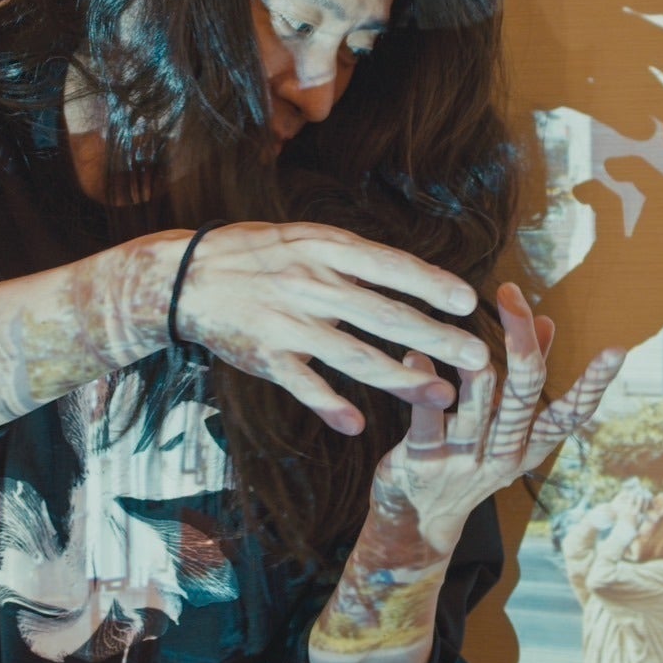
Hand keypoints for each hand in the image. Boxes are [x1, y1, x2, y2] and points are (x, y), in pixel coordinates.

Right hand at [171, 221, 491, 435]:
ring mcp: (288, 323)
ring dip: (401, 378)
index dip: (429, 283)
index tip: (468, 301)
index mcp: (323, 249)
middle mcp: (310, 284)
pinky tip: (357, 425)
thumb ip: (350, 257)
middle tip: (477, 357)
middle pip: (383, 315)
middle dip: (435, 338)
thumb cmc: (255, 254)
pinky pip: (303, 385)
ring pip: (353, 355)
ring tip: (441, 394)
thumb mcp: (303, 237)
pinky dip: (329, 405)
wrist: (184, 277)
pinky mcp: (265, 356)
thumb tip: (407, 273)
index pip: (388, 266)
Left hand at [370, 282, 625, 555]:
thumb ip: (526, 377)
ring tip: (464, 323)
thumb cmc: (468, 460)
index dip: (594, 383)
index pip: (571, 414)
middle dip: (520, 343)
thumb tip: (548, 320)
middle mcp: (503, 454)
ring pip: (476, 406)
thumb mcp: (505, 428)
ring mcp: (464, 460)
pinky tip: (415, 353)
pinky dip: (421, 381)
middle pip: (523, 397)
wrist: (419, 521)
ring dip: (473, 365)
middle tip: (512, 295)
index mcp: (529, 446)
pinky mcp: (423, 462)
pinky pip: (425, 417)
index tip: (617, 349)